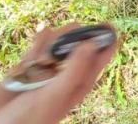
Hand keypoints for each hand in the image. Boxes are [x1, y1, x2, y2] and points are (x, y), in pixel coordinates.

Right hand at [0, 24, 117, 123]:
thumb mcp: (55, 95)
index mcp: (83, 79)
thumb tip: (92, 43)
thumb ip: (74, 70)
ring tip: (39, 58)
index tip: (106, 24)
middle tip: (58, 48)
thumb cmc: (30, 118)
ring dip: (52, 40)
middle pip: (81, 40)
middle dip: (71, 37)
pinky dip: (40, 39)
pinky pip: (42, 42)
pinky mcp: (32, 60)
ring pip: (61, 38)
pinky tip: (36, 43)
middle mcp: (69, 69)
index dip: (107, 38)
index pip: (103, 53)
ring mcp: (50, 64)